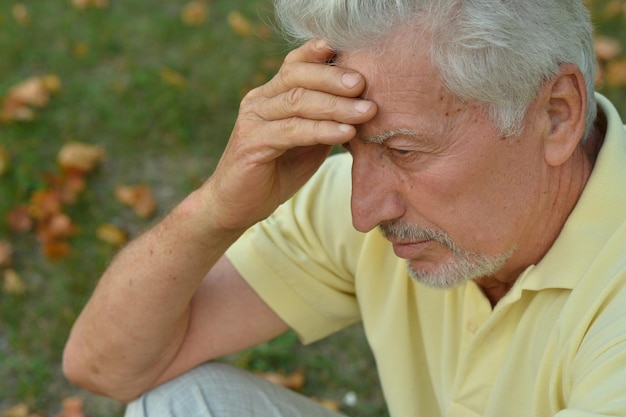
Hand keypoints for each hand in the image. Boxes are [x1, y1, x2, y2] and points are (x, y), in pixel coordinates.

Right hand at [201, 39, 376, 230]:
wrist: (238, 205)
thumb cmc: (276, 172)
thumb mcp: (307, 142)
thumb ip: (325, 121)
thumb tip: (361, 105)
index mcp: (271, 94)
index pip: (295, 64)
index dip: (318, 53)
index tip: (347, 47)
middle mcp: (259, 100)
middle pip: (297, 76)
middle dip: (333, 78)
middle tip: (363, 83)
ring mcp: (253, 120)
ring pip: (296, 101)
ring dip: (335, 105)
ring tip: (366, 111)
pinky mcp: (252, 143)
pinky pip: (292, 130)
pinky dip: (322, 130)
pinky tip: (346, 133)